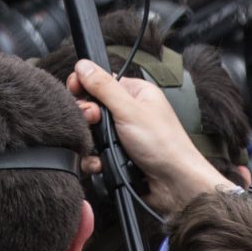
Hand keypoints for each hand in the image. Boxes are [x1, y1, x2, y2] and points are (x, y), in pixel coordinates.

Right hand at [68, 59, 230, 217]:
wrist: (175, 185)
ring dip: (91, 141)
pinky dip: (95, 159)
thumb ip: (103, 86)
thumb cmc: (164, 145)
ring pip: (91, 132)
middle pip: (92, 107)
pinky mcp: (118, 156)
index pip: (100, 81)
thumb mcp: (129, 109)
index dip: (85, 86)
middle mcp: (129, 112)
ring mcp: (123, 135)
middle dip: (88, 116)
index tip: (76, 91)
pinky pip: (95, 153)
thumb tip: (83, 65)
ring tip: (102, 147)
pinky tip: (102, 162)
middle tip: (94, 121)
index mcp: (136, 93)